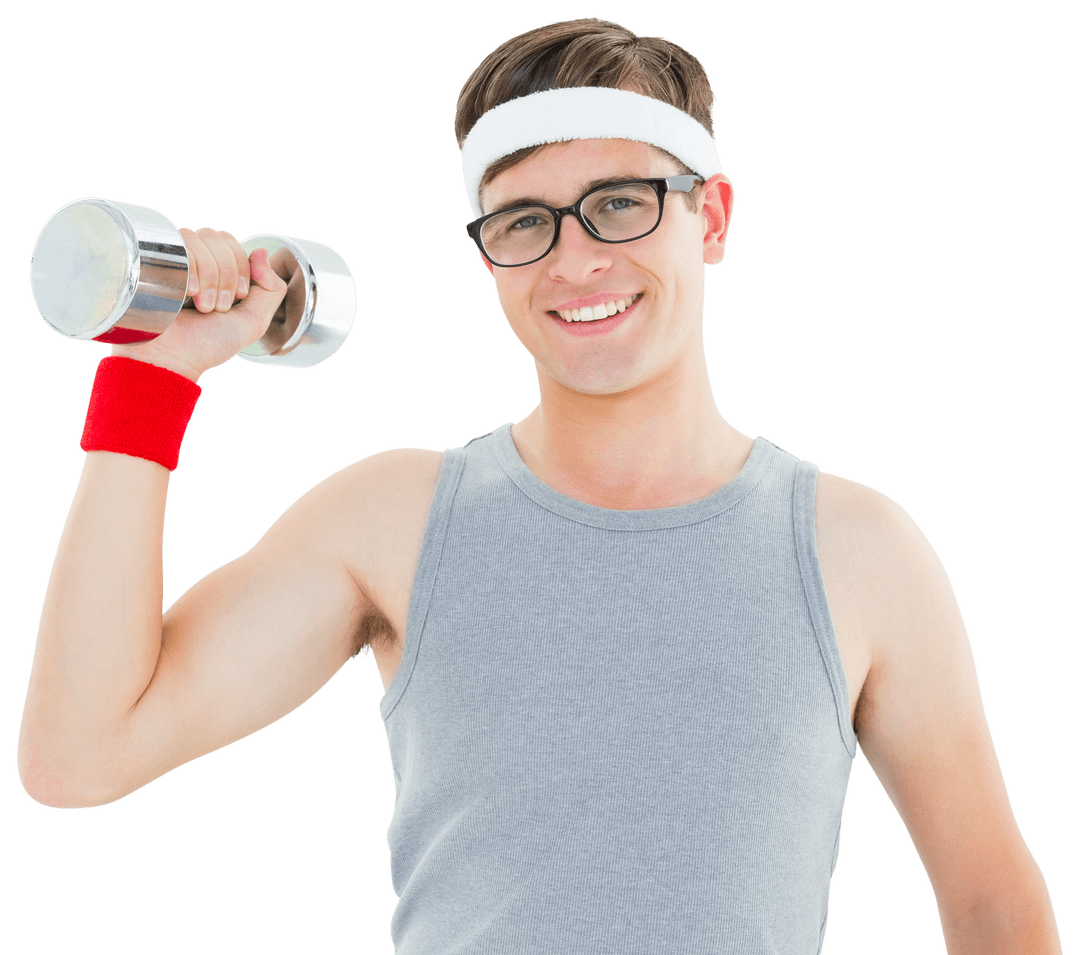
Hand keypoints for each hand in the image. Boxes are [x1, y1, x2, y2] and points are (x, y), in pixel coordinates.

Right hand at [110, 227, 288, 381]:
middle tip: (218, 308)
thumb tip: (262, 251)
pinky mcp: (151, 263)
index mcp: (216, 271)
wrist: (171, 360)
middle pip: (216, 237)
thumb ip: (271, 288)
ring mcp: (171, 261)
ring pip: (197, 238)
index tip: (237, 299)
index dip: (241, 266)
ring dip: (209, 274)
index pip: (232, 244)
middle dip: (225, 273)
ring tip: (203, 306)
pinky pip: (177, 244)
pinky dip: (192, 267)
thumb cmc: (209, 344)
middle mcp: (193, 262)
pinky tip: (190, 293)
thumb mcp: (254, 322)